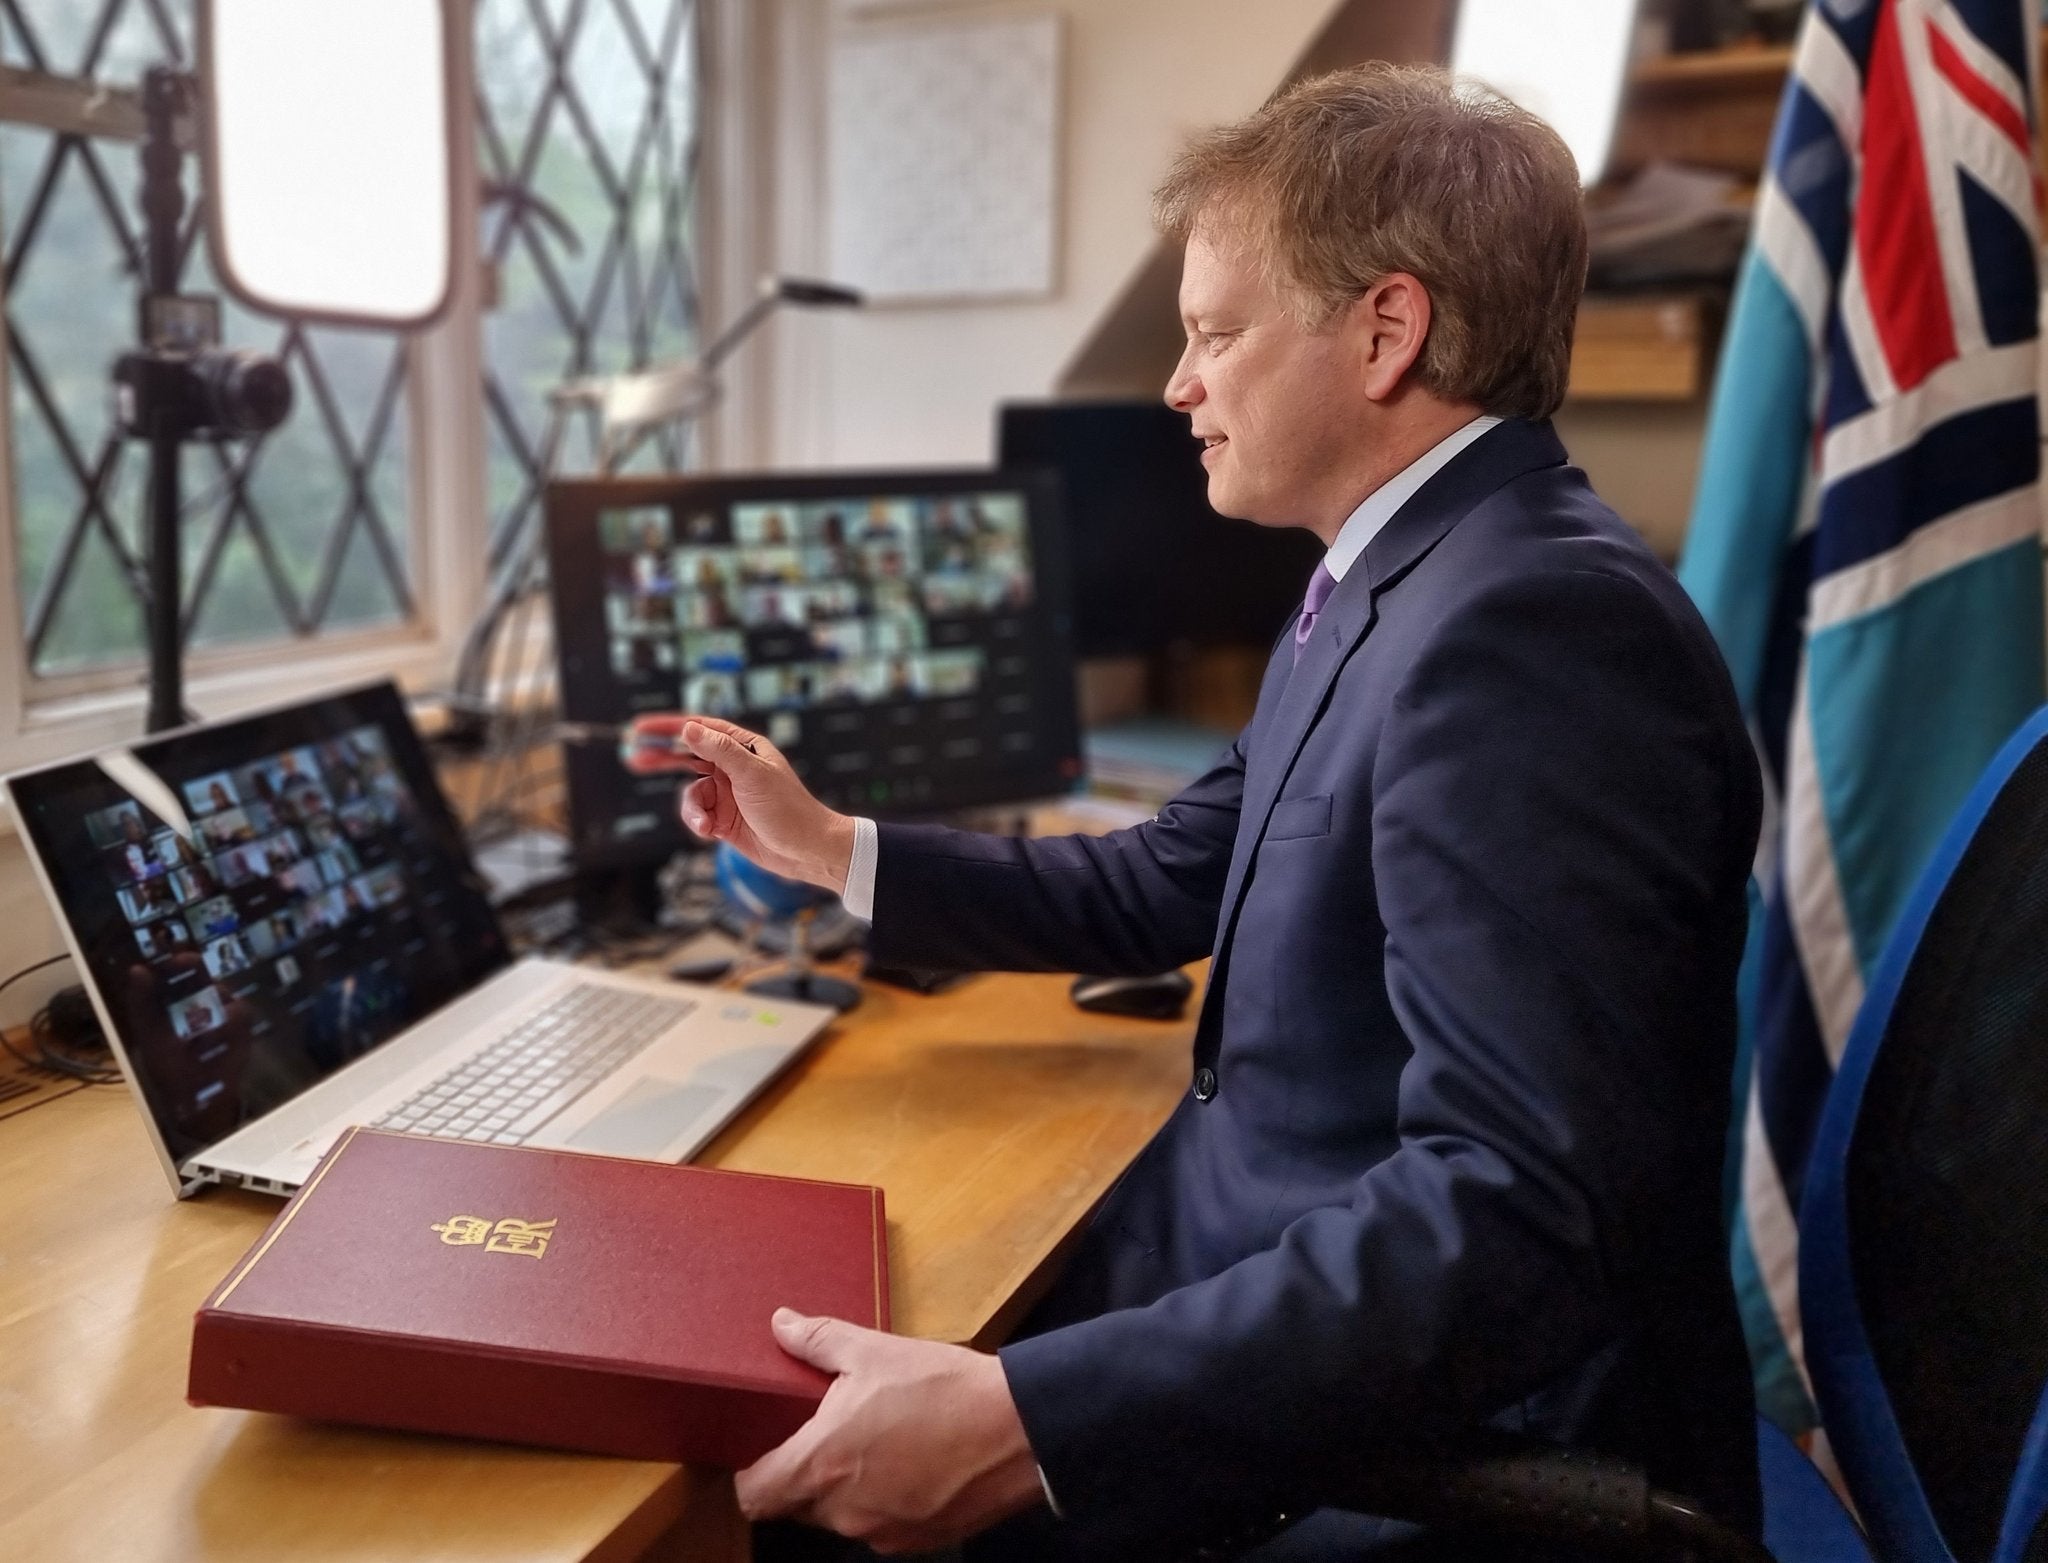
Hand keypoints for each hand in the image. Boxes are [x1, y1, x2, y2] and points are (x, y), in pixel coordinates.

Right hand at [622, 713, 855, 891]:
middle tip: (634, 759)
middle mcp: (733, 766)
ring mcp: (727, 793)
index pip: (700, 729)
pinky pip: (697, 814)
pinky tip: (709, 833)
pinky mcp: (724, 818)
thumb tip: (689, 728)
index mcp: (744, 747)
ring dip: (691, 809)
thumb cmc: (789, 808)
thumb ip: (719, 750)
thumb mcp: (752, 775)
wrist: (806, 850)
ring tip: (704, 825)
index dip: (669, 727)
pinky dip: (698, 823)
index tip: (640, 729)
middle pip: (687, 756)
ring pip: (690, 793)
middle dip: (662, 759)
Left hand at [735, 1309, 1046, 1552]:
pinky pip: (881, 1525)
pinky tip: (911, 1462)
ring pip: (840, 1517)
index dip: (751, 1473)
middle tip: (827, 1432)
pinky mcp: (917, 1542)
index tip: (765, 1448)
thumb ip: (818, 1341)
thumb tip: (780, 1324)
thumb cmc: (942, 1388)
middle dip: (803, 1474)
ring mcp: (881, 1533)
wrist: (1020, 1429)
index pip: (753, 1495)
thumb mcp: (875, 1351)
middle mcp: (843, 1512)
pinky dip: (884, 1500)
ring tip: (877, 1442)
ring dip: (845, 1488)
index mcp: (821, 1466)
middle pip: (795, 1507)